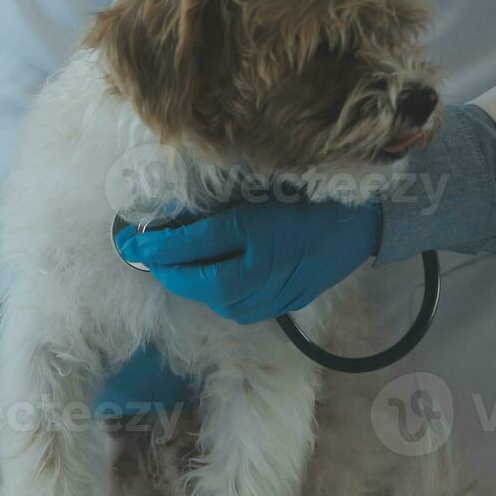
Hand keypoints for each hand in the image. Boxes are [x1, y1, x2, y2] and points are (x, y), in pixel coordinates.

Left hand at [117, 200, 381, 325]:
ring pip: (216, 299)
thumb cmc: (311, 192)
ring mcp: (275, 293)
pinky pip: (239, 308)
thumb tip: (173, 216)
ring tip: (169, 267)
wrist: (366, 221)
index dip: (155, 244)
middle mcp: (262, 269)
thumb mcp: (260, 188)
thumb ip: (220, 204)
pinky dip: (217, 295)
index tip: (129, 240)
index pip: (191, 244)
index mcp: (256, 232)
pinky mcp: (284, 305)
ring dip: (189, 285)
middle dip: (165, 270)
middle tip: (140, 255)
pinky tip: (206, 281)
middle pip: (199, 280)